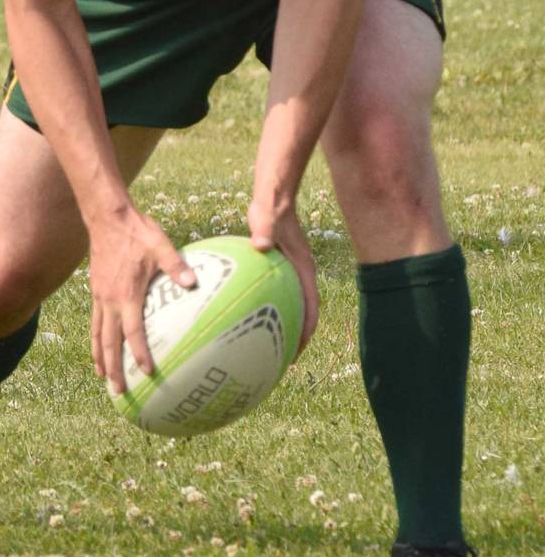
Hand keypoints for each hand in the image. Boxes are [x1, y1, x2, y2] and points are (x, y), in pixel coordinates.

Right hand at [87, 208, 193, 394]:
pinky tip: (100, 349)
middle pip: (108, 341)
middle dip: (113, 368)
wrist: (106, 217)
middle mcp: (109, 300)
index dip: (138, 352)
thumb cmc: (137, 231)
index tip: (146, 372)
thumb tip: (194, 282)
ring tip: (103, 379)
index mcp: (126, 293)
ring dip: (101, 358)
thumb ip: (176, 265)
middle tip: (118, 392)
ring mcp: (100, 296)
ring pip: (97, 334)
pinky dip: (96, 340)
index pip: (132, 330)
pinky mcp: (96, 291)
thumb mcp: (160, 245)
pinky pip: (94, 322)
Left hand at [248, 200, 319, 360]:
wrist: (274, 196)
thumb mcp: (265, 220)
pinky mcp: (280, 269)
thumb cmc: (269, 209)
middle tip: (280, 360)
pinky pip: (277, 294)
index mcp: (303, 269)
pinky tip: (246, 317)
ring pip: (291, 305)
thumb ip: (264, 231)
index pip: (311, 307)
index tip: (296, 352)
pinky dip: (268, 308)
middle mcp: (301, 274)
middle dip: (295, 337)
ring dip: (283, 325)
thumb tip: (260, 244)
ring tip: (265, 348)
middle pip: (303, 313)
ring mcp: (292, 272)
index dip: (306, 331)